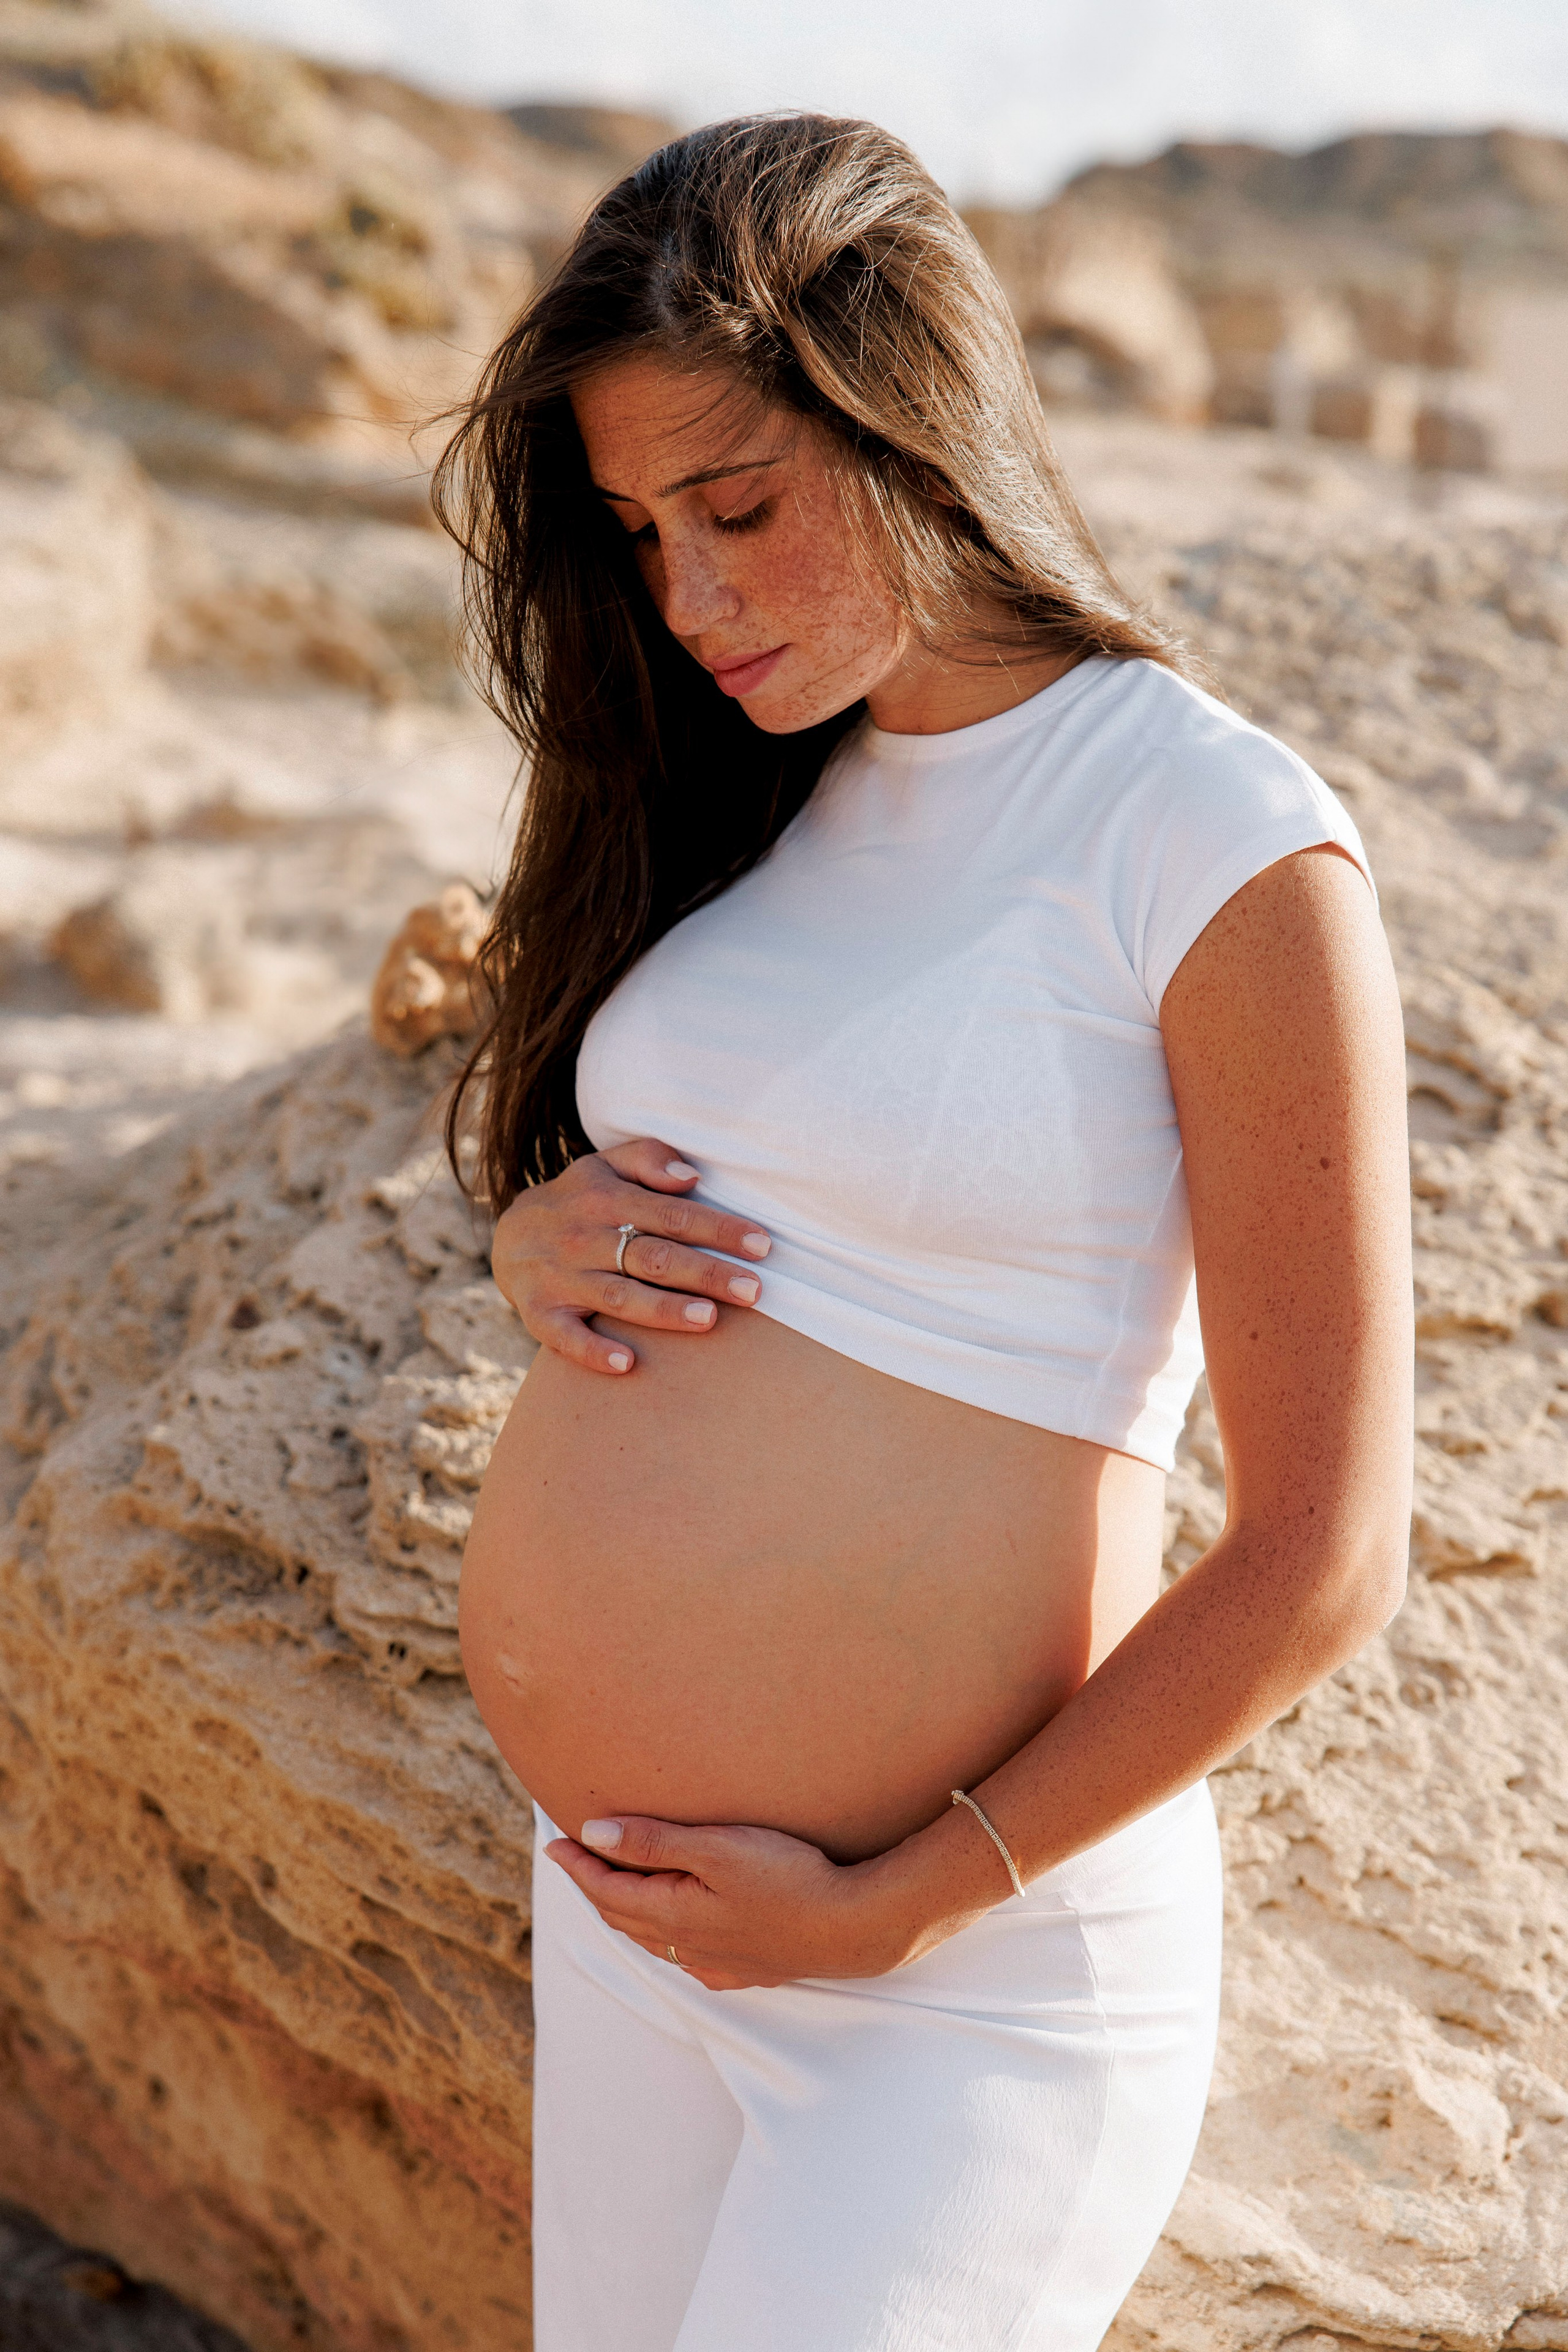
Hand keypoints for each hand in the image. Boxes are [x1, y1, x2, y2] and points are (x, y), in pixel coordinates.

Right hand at [490, 1139, 771, 1375]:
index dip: (719, 1230)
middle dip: (706, 1273)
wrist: (507, 1237)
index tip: (762, 1246)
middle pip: (655, 1258)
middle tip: (754, 1291)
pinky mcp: (540, 1313)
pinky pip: (566, 1337)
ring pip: (620, 1296)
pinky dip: (594, 1351)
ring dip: (664, 1310)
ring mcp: (562, 1278)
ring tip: (709, 1319)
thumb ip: (648, 1159)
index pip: (673, 1216)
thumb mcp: (606, 1166)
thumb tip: (691, 1176)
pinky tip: (628, 1364)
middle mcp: (585, 1238)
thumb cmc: (579, 1201)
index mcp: (608, 1200)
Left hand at [543, 1814, 912, 1989]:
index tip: (556, 1840)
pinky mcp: (743, 1970)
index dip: (578, 1864)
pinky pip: (685, 1957)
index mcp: (671, 1915)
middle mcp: (684, 1947)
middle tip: (575, 1857)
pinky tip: (674, 1932)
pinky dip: (663, 1937)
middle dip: (594, 1885)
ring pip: (651, 1939)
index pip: (606, 1889)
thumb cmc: (787, 1877)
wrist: (849, 1927)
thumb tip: (593, 1835)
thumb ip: (653, 1842)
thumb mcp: (716, 1848)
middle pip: (622, 1915)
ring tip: (614, 1886)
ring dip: (626, 1910)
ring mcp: (715, 1963)